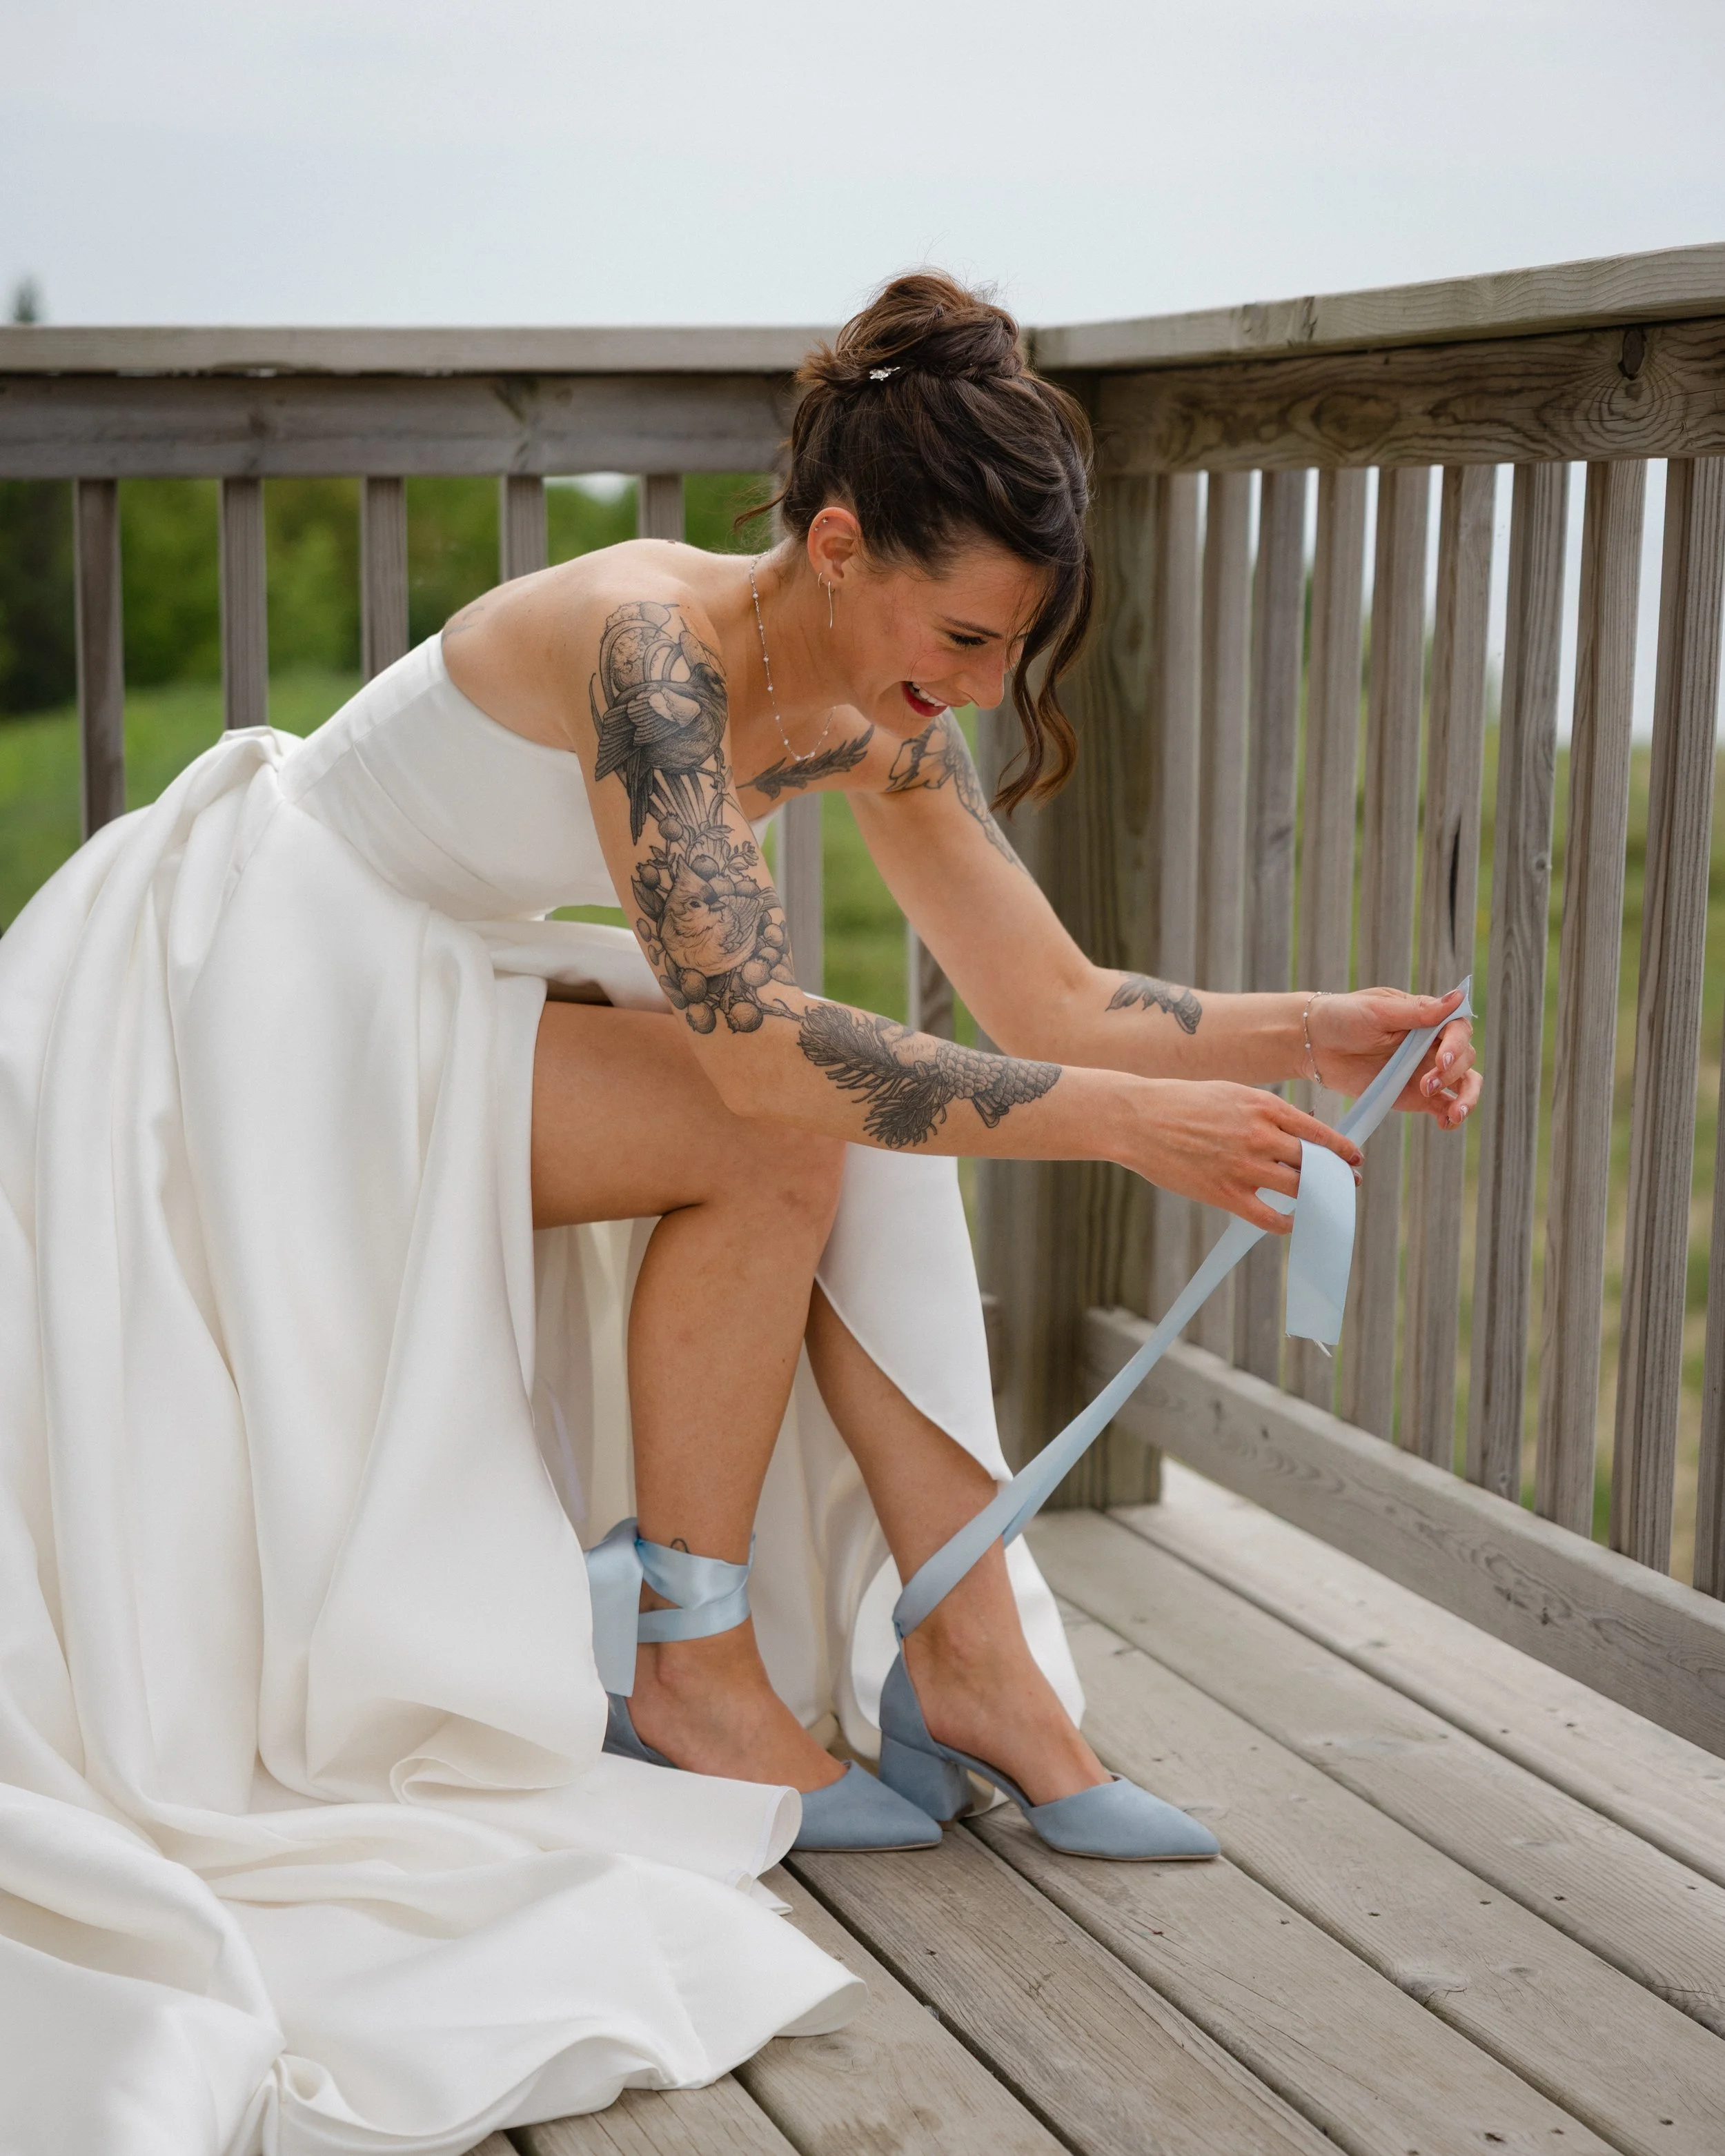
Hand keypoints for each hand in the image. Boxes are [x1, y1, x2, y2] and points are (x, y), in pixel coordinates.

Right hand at [1130, 1079, 1363, 1234]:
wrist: (1139, 1118)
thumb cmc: (1183, 1102)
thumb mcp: (1232, 1093)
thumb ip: (1268, 1111)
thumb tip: (1305, 1123)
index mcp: (1264, 1107)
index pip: (1319, 1133)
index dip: (1342, 1150)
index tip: (1354, 1159)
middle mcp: (1260, 1136)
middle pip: (1315, 1164)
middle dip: (1336, 1177)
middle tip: (1347, 1185)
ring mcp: (1244, 1166)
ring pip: (1298, 1190)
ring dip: (1315, 1199)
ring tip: (1323, 1204)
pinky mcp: (1225, 1193)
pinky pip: (1269, 1217)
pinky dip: (1287, 1222)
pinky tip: (1292, 1221)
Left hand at [1308, 987, 1478, 1130]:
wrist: (1314, 1044)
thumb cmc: (1344, 1017)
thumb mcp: (1378, 1010)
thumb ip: (1418, 1011)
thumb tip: (1459, 996)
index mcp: (1426, 1018)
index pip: (1458, 1028)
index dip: (1457, 1045)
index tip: (1441, 1058)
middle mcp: (1431, 1044)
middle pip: (1465, 1058)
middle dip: (1453, 1073)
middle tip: (1427, 1084)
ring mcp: (1425, 1071)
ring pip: (1464, 1083)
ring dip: (1467, 1097)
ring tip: (1456, 1112)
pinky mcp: (1415, 1095)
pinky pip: (1443, 1107)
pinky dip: (1451, 1116)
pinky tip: (1446, 1122)